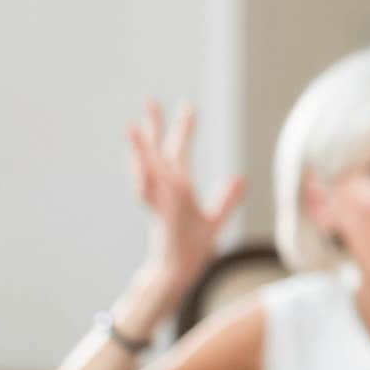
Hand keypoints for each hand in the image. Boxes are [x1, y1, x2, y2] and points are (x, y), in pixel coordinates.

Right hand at [126, 99, 244, 296]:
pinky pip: (149, 195)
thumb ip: (226, 199)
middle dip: (155, 127)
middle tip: (150, 99)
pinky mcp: (160, 214)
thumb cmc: (192, 247)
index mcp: (179, 187)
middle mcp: (166, 189)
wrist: (179, 270)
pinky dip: (143, 180)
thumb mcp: (215, 220)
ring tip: (131, 126)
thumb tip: (239, 178)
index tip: (187, 106)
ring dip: (140, 149)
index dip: (184, 129)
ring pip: (148, 169)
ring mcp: (160, 201)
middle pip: (159, 152)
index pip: (180, 152)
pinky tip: (139, 165)